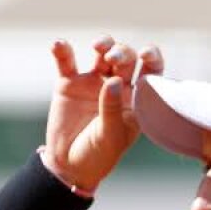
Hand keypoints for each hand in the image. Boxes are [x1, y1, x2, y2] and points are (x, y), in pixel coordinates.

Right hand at [41, 36, 163, 191]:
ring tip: (98, 47)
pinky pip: (66, 62)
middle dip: (122, 52)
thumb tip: (112, 80)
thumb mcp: (109, 137)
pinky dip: (62, 51)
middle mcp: (118, 86)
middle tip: (112, 58)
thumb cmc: (99, 155)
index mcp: (136, 99)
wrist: (69, 165)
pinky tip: (58, 45)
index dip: (152, 57)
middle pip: (126, 58)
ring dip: (103, 44)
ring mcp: (93, 82)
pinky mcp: (69, 83)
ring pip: (102, 53)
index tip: (146, 53)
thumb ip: (111, 110)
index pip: (150, 71)